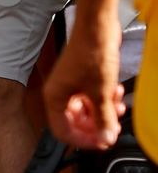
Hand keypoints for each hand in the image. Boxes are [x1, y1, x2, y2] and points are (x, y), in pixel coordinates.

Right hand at [44, 31, 124, 149]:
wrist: (97, 29)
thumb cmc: (92, 55)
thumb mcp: (101, 92)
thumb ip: (104, 119)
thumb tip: (106, 139)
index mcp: (55, 99)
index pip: (63, 131)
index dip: (83, 140)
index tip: (102, 142)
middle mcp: (59, 94)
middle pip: (76, 123)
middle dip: (97, 125)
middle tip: (114, 126)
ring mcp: (71, 87)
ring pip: (87, 111)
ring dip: (104, 112)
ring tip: (118, 106)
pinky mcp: (82, 80)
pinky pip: (92, 98)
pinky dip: (105, 99)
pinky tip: (116, 92)